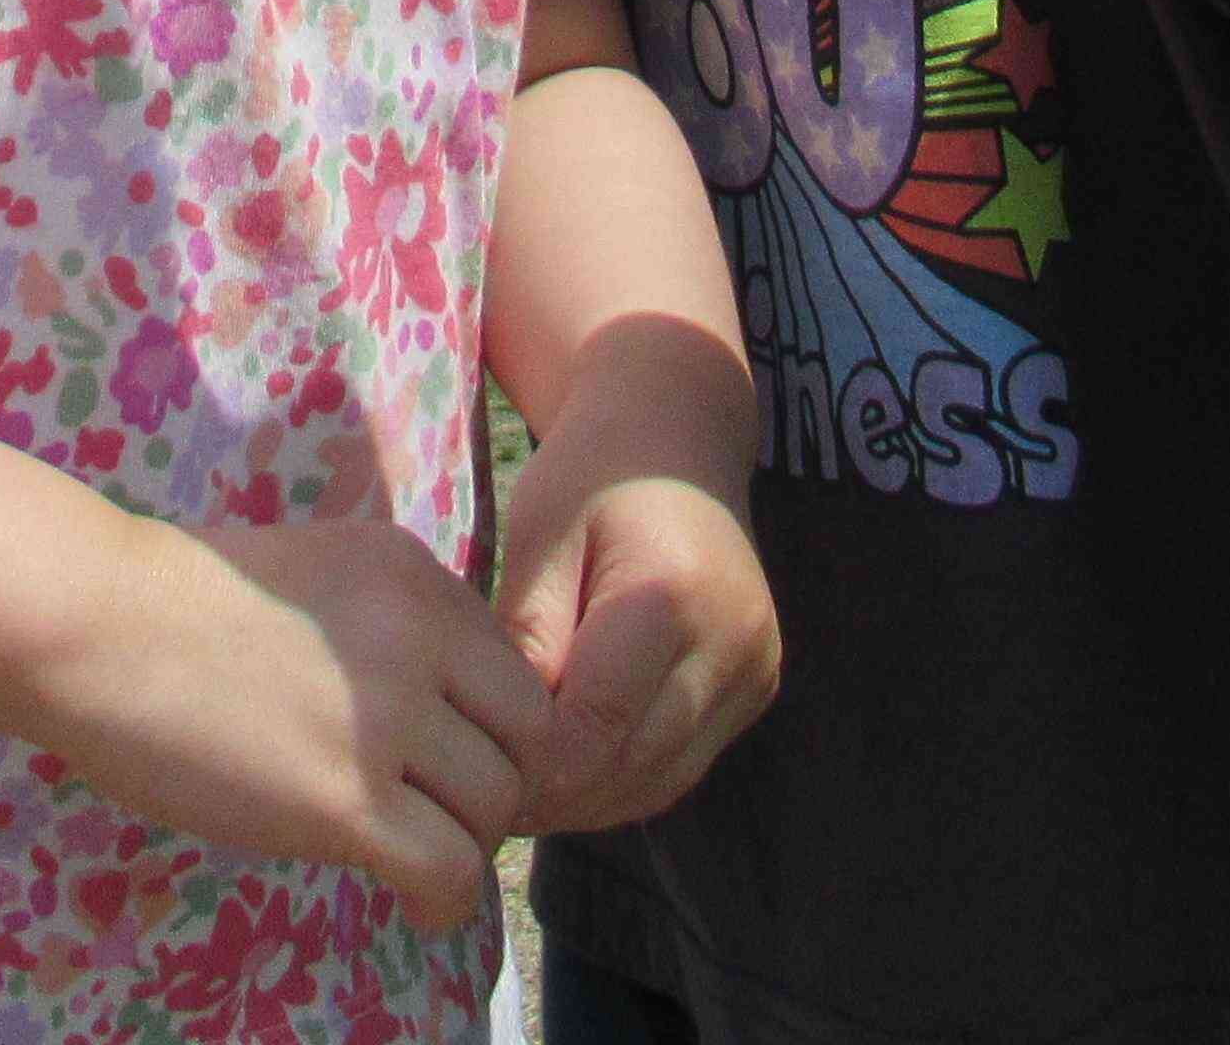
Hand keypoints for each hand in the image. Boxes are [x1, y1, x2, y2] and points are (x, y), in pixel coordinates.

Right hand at [37, 514, 564, 932]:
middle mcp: (420, 635)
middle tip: (446, 814)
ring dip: (467, 843)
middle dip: (498, 785)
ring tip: (418, 854)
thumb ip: (389, 621)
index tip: (454, 761)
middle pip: (530, 736)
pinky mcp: (344, 799)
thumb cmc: (175, 600)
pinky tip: (409, 901)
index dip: (497, 727)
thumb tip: (438, 699)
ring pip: (497, 807)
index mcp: (414, 574)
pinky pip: (448, 871)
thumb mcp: (316, 568)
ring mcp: (385, 718)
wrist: (93, 625)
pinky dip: (441, 900)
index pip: (516, 668)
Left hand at [496, 431, 776, 830]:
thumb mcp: (538, 534)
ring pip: (662, 780)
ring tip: (521, 792)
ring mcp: (755, 670)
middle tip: (485, 796)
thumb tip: (503, 736)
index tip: (472, 768)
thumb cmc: (591, 472)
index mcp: (670, 599)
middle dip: (556, 793)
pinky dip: (627, 779)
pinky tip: (572, 771)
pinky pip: (684, 761)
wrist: (678, 431)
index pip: (594, 727)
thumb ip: (526, 634)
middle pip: (632, 766)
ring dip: (591, 799)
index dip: (530, 766)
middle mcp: (731, 644)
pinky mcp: (757, 684)